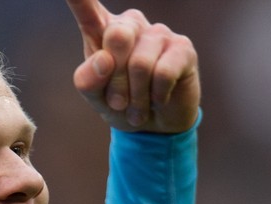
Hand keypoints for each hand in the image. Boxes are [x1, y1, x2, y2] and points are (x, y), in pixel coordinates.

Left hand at [66, 1, 199, 132]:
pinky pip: (163, 74)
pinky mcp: (182, 47)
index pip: (87, 9)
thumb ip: (88, 81)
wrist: (156, 126)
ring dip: (137, 98)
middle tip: (119, 103)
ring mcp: (158, 33)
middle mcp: (130, 24)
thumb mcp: (96, 98)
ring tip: (137, 108)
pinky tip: (158, 99)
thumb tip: (104, 60)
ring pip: (140, 64)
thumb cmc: (122, 104)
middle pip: (117, 38)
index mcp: (102, 31)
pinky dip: (156, 96)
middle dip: (116, 82)